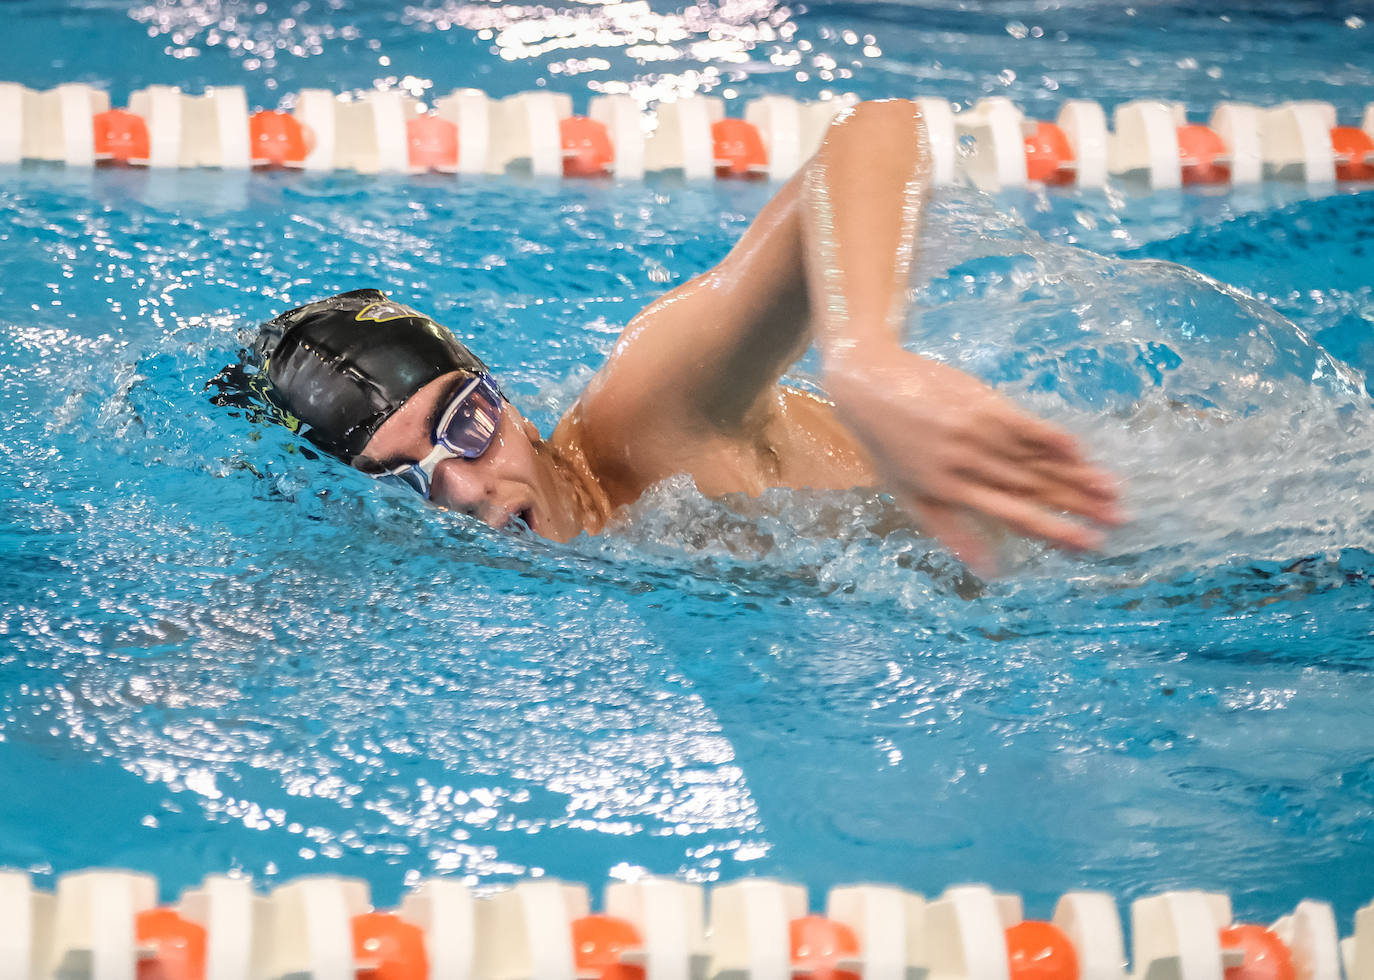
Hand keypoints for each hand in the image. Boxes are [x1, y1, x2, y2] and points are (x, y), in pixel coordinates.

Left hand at [825, 345, 1123, 574]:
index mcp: (950, 489)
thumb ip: (951, 531)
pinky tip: (1083, 451)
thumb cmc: (890, 447)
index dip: (1053, 530)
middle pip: (1034, 487)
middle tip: (1119, 520)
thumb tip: (987, 570)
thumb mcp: (910, 495)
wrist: (871, 384)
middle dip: (1078, 505)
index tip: (1087, 545)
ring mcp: (977, 430)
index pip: (1013, 514)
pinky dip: (1055, 438)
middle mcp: (967, 462)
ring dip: (1078, 474)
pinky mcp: (984, 402)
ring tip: (1114, 492)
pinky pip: (1027, 424)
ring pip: (1036, 458)